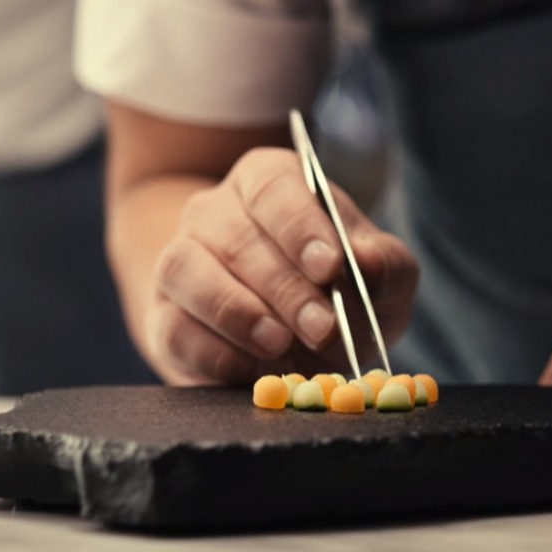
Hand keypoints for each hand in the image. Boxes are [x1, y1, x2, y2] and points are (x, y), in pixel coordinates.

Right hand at [144, 147, 417, 384]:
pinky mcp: (165, 316)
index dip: (301, 226)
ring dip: (237, 312)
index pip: (275, 187)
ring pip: (186, 271)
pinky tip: (251, 368)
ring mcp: (181, 261)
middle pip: (237, 236)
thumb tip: (367, 260)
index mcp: (270, 182)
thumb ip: (386, 265)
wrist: (296, 341)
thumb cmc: (342, 294)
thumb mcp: (382, 278)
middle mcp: (216, 212)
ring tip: (280, 345)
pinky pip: (174, 327)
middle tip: (322, 328)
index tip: (330, 266)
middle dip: (284, 287)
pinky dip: (214, 352)